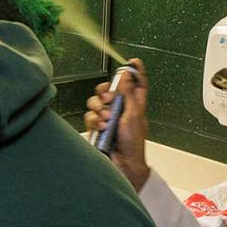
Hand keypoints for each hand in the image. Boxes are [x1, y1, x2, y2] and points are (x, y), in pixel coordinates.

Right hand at [84, 58, 151, 190]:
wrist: (123, 165)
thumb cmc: (133, 144)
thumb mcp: (133, 115)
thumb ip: (128, 93)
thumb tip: (127, 74)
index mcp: (135, 104)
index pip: (137, 83)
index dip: (135, 71)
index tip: (133, 61)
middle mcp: (121, 109)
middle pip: (110, 89)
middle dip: (106, 92)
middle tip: (109, 99)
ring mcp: (107, 117)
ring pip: (96, 102)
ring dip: (100, 109)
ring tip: (107, 119)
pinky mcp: (97, 126)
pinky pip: (90, 115)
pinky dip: (94, 120)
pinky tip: (102, 127)